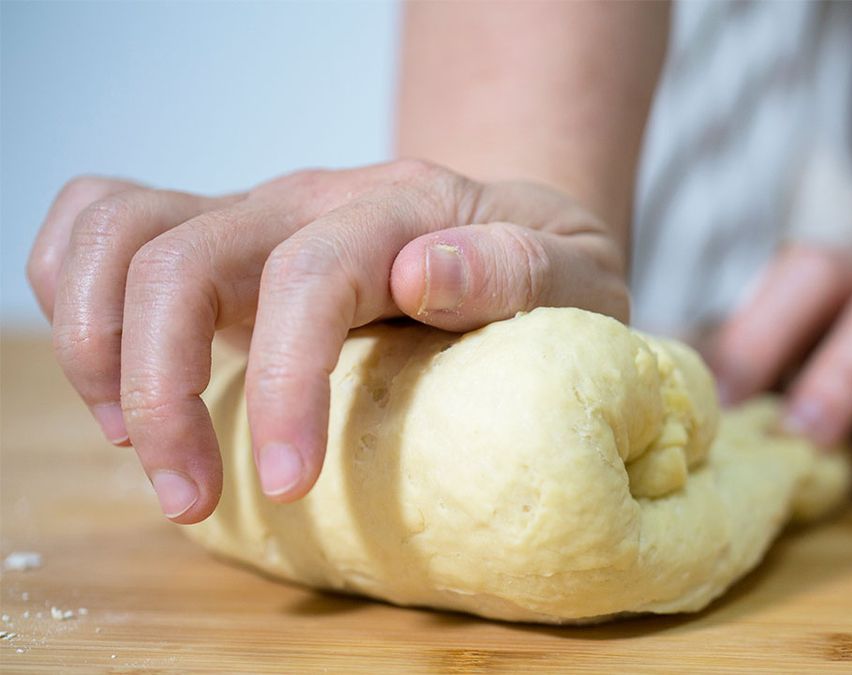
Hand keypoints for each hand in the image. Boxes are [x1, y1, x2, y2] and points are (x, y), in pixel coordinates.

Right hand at [27, 160, 627, 521]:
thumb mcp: (578, 270)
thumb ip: (516, 267)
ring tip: (137, 444)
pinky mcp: (217, 244)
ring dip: (97, 344)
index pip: (308, 276)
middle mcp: (304, 201)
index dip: (282, 381)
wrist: (509, 224)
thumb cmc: (545, 264)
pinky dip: (76, 297)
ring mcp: (251, 216)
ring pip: (118, 235)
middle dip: (160, 385)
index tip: (286, 483)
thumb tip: (421, 275)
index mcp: (395, 209)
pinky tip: (115, 385)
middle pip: (179, 257)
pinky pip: (102, 227)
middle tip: (188, 495)